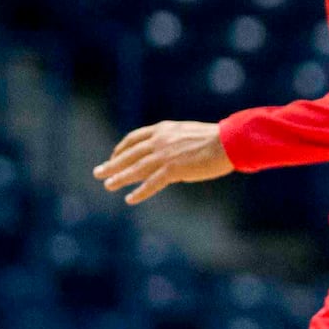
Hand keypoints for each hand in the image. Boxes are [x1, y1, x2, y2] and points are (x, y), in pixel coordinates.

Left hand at [96, 120, 230, 204]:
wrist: (230, 141)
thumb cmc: (218, 139)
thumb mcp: (190, 135)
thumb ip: (175, 145)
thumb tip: (171, 161)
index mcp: (163, 130)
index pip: (134, 138)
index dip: (121, 149)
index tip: (114, 156)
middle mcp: (159, 141)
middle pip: (129, 153)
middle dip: (112, 164)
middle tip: (98, 172)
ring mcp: (165, 155)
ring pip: (135, 168)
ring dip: (120, 177)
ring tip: (108, 185)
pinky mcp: (173, 169)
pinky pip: (151, 183)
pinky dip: (140, 191)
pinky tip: (130, 198)